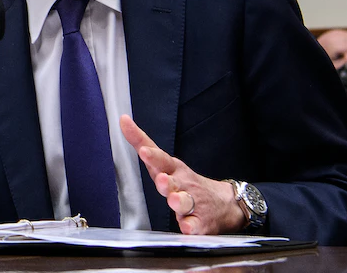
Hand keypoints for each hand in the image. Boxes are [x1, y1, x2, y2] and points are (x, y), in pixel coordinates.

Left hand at [119, 114, 246, 234]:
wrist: (223, 203)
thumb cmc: (185, 181)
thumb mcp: (164, 161)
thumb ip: (142, 142)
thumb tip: (123, 120)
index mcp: (172, 169)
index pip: (161, 159)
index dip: (153, 156)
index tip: (144, 151)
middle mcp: (182, 184)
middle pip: (173, 181)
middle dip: (166, 180)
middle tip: (162, 179)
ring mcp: (193, 203)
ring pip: (184, 202)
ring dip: (179, 200)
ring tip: (174, 199)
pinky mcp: (200, 223)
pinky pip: (195, 226)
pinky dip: (191, 227)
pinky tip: (187, 226)